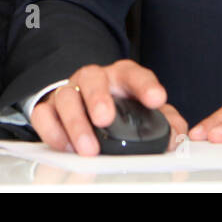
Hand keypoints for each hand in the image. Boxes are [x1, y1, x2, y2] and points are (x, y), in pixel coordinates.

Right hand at [29, 59, 187, 155]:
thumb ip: (165, 121)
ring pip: (66, 97)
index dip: (145, 85)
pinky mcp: (48, 108)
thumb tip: (177, 136)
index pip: (133, 74)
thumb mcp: (144, 110)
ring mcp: (69, 92)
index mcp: (120, 77)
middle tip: (105, 118)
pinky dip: (53, 131)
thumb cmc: (119, 108)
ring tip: (88, 147)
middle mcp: (93, 80)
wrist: (84, 104)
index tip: (157, 99)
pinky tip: (66, 146)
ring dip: (76, 122)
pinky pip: (43, 115)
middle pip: (92, 78)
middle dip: (98, 98)